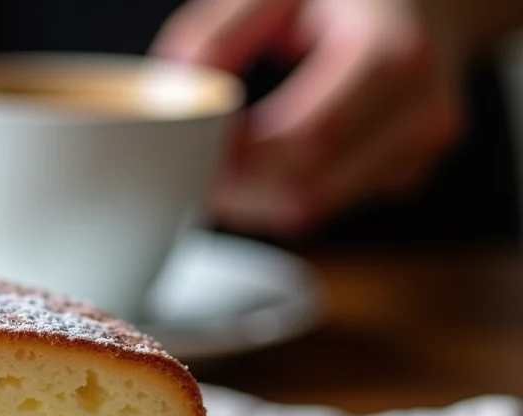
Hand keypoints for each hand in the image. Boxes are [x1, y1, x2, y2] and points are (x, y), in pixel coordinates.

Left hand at [153, 0, 464, 235]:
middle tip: (190, 168)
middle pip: (308, 191)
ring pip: (316, 211)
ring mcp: (420, 150)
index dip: (238, 158)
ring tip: (222, 160)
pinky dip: (283, 196)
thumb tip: (172, 88)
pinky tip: (266, 161)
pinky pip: (330, 208)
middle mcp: (420, 111)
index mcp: (393, 54)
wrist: (428, 0)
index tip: (189, 151)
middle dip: (236, 189)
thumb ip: (220, 32)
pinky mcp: (408, 175)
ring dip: (254, 200)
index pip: (305, 139)